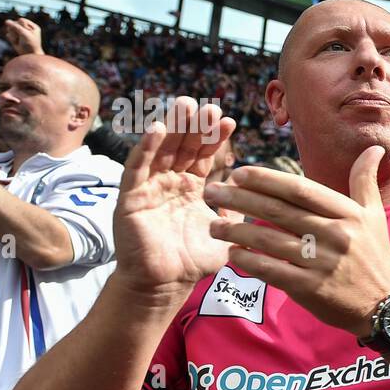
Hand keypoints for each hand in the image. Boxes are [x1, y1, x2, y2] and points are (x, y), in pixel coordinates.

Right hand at [3, 18, 43, 55]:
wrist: (29, 55)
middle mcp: (26, 28)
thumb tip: (6, 21)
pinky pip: (8, 34)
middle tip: (22, 38)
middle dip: (16, 31)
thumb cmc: (30, 44)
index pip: (21, 20)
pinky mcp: (15, 37)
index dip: (21, 26)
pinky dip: (12, 38)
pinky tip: (16, 43)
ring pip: (10, 28)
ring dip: (13, 34)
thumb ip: (15, 26)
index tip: (26, 33)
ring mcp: (20, 33)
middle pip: (14, 23)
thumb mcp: (24, 34)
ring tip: (19, 40)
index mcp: (33, 26)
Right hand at [114, 98, 236, 297]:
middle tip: (208, 106)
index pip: (205, 157)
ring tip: (185, 105)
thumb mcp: (224, 235)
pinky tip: (157, 128)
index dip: (215, 138)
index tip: (231, 121)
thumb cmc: (191, 261)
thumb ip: (238, 215)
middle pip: (183, 146)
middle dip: (196, 126)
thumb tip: (258, 200)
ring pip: (161, 149)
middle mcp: (169, 183)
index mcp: (191, 189)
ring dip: (172, 126)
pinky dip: (146, 147)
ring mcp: (149, 187)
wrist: (164, 284)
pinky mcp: (130, 197)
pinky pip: (138, 168)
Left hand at [204, 146, 389, 337]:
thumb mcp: (374, 216)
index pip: (300, 190)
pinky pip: (272, 270)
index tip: (238, 173)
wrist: (387, 305)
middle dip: (239, 199)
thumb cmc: (375, 257)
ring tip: (213, 225)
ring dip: (236, 231)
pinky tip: (232, 254)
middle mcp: (335, 235)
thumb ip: (364, 181)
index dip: (266, 179)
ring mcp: (322, 262)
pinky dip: (249, 261)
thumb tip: (372, 149)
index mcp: (348, 214)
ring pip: (269, 240)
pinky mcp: (311, 288)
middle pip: (278, 211)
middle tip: (212, 192)